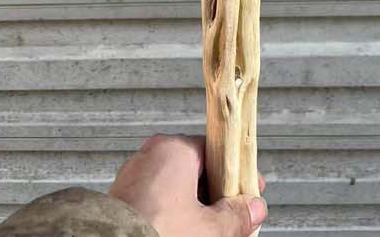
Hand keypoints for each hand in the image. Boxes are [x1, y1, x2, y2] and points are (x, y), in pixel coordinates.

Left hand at [109, 135, 267, 236]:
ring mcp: (135, 176)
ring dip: (198, 205)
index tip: (250, 190)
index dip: (237, 173)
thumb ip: (236, 215)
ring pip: (177, 186)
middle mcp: (150, 156)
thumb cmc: (157, 230)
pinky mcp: (126, 196)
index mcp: (172, 150)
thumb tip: (252, 208)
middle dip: (218, 195)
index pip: (215, 150)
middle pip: (196, 170)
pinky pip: (159, 198)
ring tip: (213, 229)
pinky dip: (176, 211)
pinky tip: (187, 229)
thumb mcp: (210, 227)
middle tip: (235, 216)